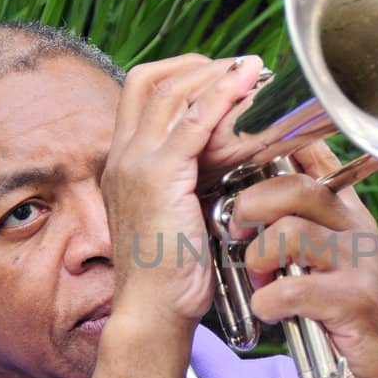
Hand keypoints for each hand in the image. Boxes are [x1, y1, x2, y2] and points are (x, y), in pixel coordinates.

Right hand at [103, 53, 262, 330]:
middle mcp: (123, 156)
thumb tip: (231, 151)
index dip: (183, 73)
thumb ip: (195, 177)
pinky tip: (247, 85)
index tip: (223, 74)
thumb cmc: (173, 272)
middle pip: (152, 80)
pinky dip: (220, 98)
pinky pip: (191, 124)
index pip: (143, 92)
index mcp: (124, 162)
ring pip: (172, 94)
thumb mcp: (181, 212)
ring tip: (254, 69)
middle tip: (243, 66)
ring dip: (217, 74)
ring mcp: (135, 164)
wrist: (152, 312)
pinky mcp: (157, 179)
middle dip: (199, 65)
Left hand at [226, 142, 377, 377]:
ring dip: (259, 257)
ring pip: (291, 232)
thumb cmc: (345, 311)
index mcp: (346, 211)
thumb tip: (244, 201)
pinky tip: (271, 311)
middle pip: (296, 187)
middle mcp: (356, 227)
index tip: (242, 158)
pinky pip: (294, 289)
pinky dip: (269, 302)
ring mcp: (359, 261)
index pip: (314, 156)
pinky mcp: (355, 298)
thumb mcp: (325, 257)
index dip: (276, 147)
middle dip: (251, 205)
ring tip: (259, 278)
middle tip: (235, 231)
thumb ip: (297, 225)